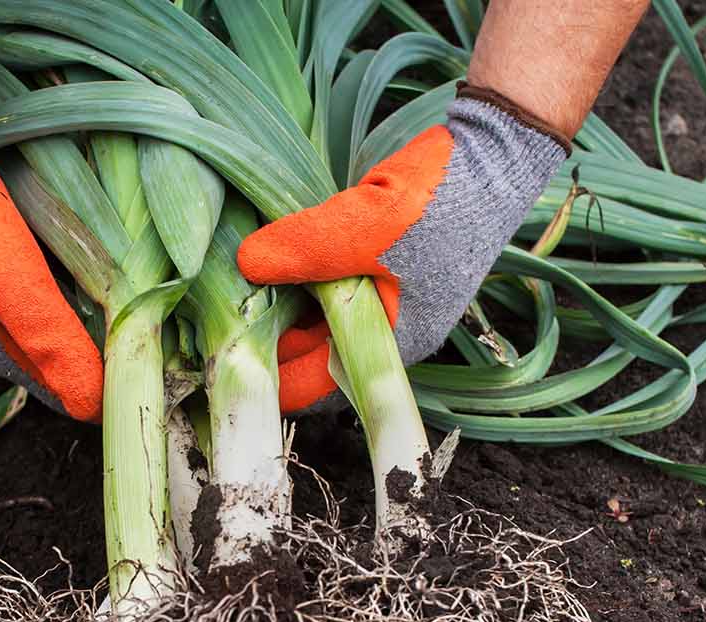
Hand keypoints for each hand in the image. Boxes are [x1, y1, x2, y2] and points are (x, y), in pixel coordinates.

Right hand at [0, 108, 102, 421]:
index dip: (77, 395)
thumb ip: (54, 341)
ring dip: (65, 324)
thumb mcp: (18, 291)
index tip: (108, 408)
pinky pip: (28, 275)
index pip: (43, 382)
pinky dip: (55, 283)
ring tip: (102, 327)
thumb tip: (91, 402)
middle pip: (36, 351)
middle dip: (72, 364)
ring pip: (32, 313)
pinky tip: (70, 270)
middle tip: (112, 369)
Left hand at [240, 90, 568, 412]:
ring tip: (229, 281)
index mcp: (392, 343)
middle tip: (210, 312)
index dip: (266, 376)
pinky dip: (299, 275)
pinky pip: (328, 284)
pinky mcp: (381, 267)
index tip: (217, 356)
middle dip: (265, 335)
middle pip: (311, 351)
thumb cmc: (440, 199)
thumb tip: (242, 263)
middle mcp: (388, 332)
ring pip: (316, 315)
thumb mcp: (364, 224)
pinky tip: (268, 253)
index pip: (314, 385)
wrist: (495, 152)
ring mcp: (387, 300)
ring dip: (279, 301)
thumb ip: (302, 249)